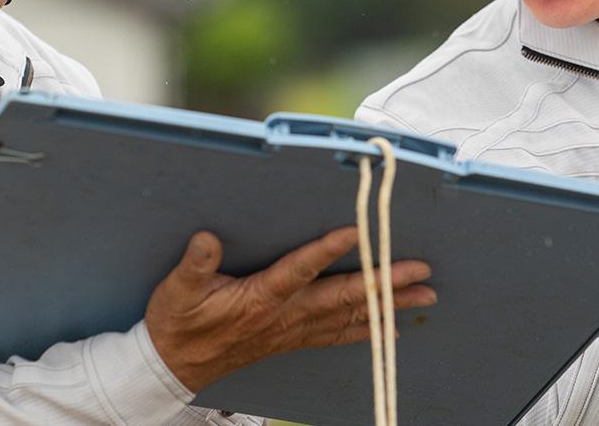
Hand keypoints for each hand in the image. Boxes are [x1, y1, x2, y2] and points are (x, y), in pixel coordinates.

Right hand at [145, 228, 435, 391]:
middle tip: (420, 272)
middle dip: (384, 283)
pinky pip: (338, 335)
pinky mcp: (293, 339)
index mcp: (260, 299)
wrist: (174, 366)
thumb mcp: (177, 292)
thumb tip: (207, 239)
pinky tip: (390, 329)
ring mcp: (293, 330)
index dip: (327, 250)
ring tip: (423, 296)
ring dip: (388, 306)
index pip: (300, 270)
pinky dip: (367, 330)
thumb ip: (194, 265)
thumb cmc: (177, 325)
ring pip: (349, 317)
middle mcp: (285, 316)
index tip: (356, 231)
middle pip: (342, 297)